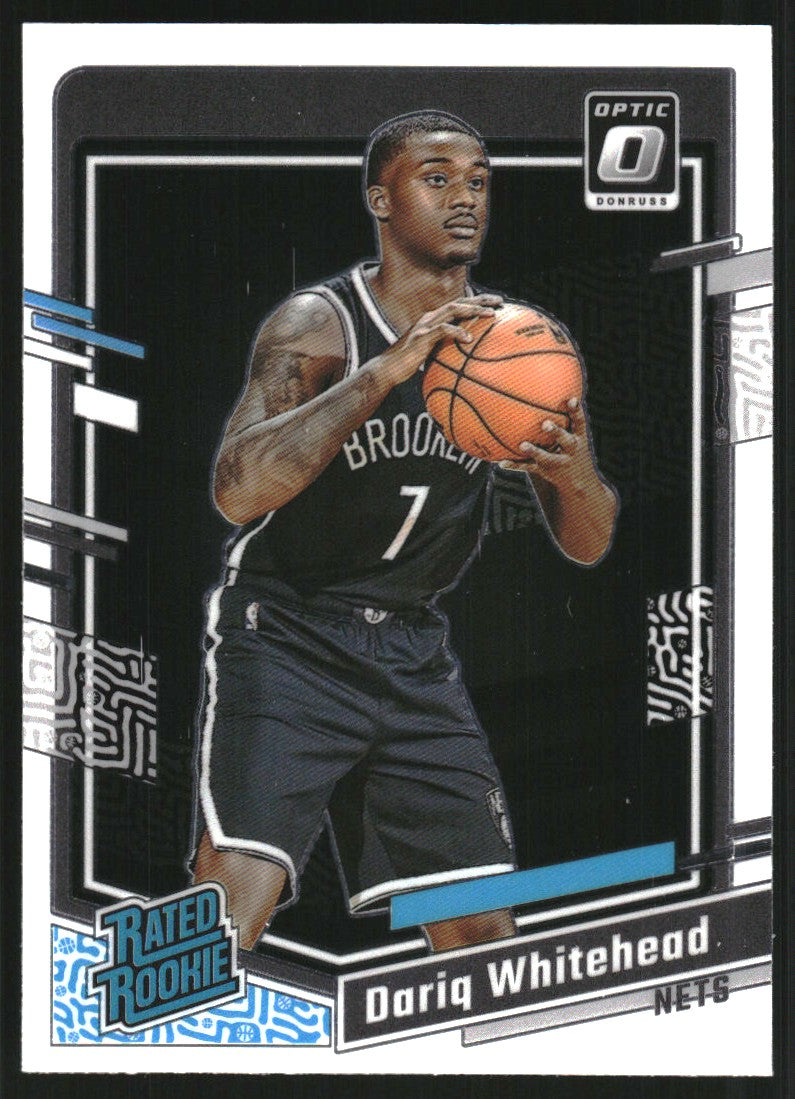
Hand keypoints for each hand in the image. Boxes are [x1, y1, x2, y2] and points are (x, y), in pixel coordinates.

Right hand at [380, 294, 501, 385]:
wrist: (387, 369)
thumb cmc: (408, 364)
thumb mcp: (430, 354)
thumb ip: (445, 349)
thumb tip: (464, 358)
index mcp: (433, 319)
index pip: (458, 304)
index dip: (476, 300)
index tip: (495, 303)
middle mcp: (430, 317)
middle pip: (459, 301)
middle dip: (480, 299)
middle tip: (500, 301)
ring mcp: (425, 325)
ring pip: (453, 310)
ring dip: (473, 310)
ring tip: (490, 315)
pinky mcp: (421, 337)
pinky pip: (442, 330)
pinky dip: (457, 332)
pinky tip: (469, 339)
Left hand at [499, 397, 600, 493]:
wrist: (579, 481)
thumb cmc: (571, 447)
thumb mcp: (574, 433)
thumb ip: (564, 414)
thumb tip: (548, 384)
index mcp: (578, 436)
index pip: (579, 421)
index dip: (576, 410)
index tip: (572, 399)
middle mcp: (571, 449)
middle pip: (566, 440)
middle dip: (556, 432)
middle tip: (545, 423)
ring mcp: (559, 462)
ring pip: (546, 457)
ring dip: (534, 451)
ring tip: (523, 445)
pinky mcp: (545, 471)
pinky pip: (528, 468)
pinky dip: (514, 465)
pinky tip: (500, 463)